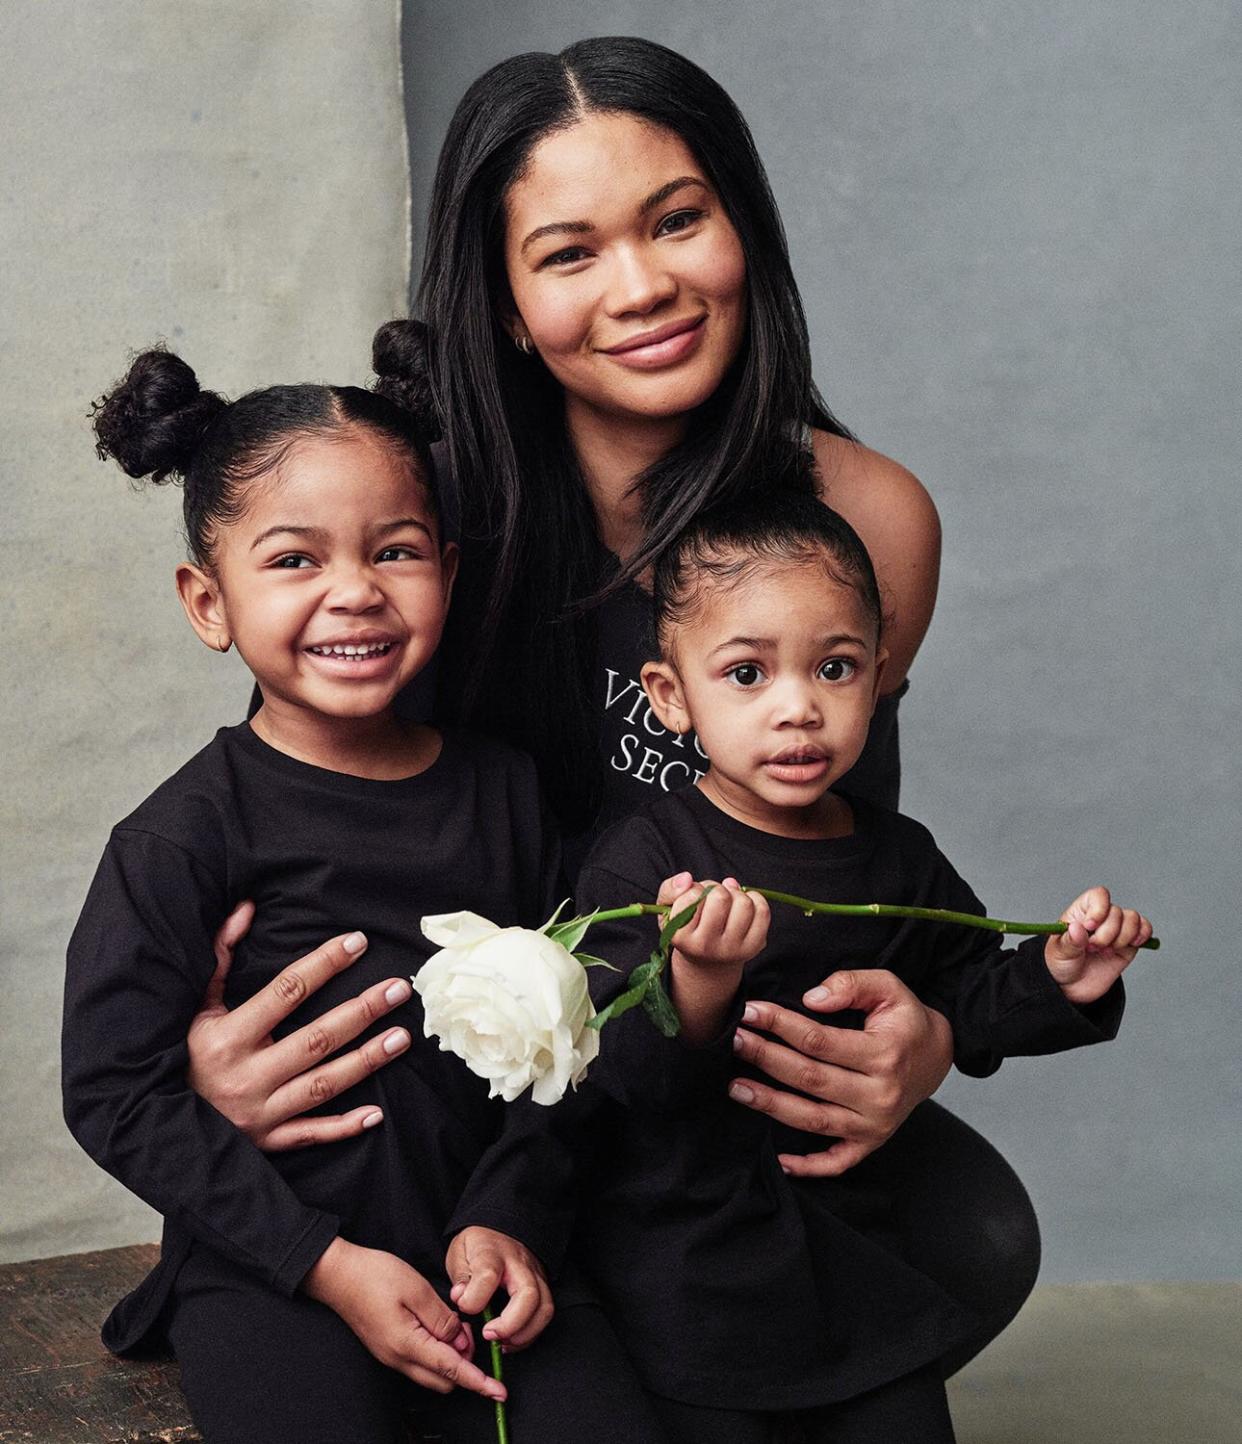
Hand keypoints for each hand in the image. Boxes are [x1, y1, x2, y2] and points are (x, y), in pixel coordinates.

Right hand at [187, 900, 413, 1149]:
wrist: (157, 1123)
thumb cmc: (184, 1053)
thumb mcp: (196, 1005)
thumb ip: (221, 954)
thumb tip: (246, 907)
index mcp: (228, 1037)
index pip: (286, 991)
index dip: (324, 964)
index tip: (358, 942)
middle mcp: (246, 1076)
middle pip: (316, 1039)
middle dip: (361, 1011)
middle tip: (398, 989)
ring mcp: (260, 1113)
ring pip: (323, 1086)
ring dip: (366, 1061)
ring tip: (402, 1037)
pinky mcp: (266, 1142)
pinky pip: (310, 1135)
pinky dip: (343, 1126)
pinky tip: (377, 1113)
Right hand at [303, 1238, 503, 1399]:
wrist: (339, 1275)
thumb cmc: (374, 1276)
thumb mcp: (417, 1289)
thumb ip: (443, 1318)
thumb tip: (460, 1340)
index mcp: (407, 1345)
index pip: (452, 1371)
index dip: (479, 1382)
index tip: (498, 1391)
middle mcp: (398, 1359)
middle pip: (443, 1380)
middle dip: (465, 1364)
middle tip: (470, 1331)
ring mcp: (391, 1356)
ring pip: (431, 1372)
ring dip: (450, 1356)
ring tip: (454, 1325)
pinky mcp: (388, 1348)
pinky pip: (420, 1361)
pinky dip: (436, 1350)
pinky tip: (438, 1326)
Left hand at [446, 1227, 553, 1350]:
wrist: (500, 1231)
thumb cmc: (478, 1245)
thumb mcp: (459, 1252)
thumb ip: (459, 1276)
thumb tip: (460, 1297)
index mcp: (492, 1252)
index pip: (488, 1276)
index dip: (474, 1299)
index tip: (464, 1306)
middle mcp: (519, 1263)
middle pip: (528, 1295)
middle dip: (510, 1324)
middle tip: (489, 1335)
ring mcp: (535, 1275)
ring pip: (544, 1308)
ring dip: (524, 1334)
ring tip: (502, 1343)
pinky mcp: (543, 1286)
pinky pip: (545, 1314)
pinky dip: (530, 1333)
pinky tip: (511, 1339)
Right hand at [659, 874, 769, 972]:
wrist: (708, 962)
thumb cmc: (688, 928)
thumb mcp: (668, 909)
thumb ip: (669, 888)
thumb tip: (687, 879)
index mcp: (680, 937)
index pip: (693, 896)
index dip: (695, 888)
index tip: (694, 898)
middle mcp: (706, 947)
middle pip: (720, 898)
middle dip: (716, 889)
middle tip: (711, 897)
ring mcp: (732, 949)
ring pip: (744, 903)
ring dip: (736, 894)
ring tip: (728, 902)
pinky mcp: (753, 947)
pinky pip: (762, 912)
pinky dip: (755, 899)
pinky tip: (743, 905)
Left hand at [730, 969, 953, 1176]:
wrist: (939, 1055)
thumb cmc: (907, 1020)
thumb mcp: (889, 988)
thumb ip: (852, 984)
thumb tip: (811, 999)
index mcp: (884, 1055)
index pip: (819, 1041)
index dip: (780, 1025)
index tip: (750, 1012)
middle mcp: (880, 1095)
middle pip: (810, 1079)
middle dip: (765, 1058)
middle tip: (733, 1041)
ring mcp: (875, 1124)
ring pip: (814, 1120)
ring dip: (771, 1105)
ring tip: (736, 1088)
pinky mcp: (872, 1142)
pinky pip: (837, 1161)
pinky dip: (809, 1166)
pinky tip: (779, 1160)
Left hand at [1045, 886, 1151, 1004]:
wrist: (1072, 986)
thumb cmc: (1061, 963)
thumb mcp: (1060, 952)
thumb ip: (1070, 941)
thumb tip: (1077, 928)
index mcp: (1081, 912)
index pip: (1098, 896)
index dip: (1099, 909)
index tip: (1090, 927)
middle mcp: (1101, 917)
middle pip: (1116, 912)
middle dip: (1107, 934)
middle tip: (1092, 948)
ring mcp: (1116, 929)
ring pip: (1132, 918)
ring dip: (1122, 937)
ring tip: (1106, 950)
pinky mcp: (1129, 943)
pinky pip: (1145, 929)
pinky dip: (1142, 935)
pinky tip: (1130, 945)